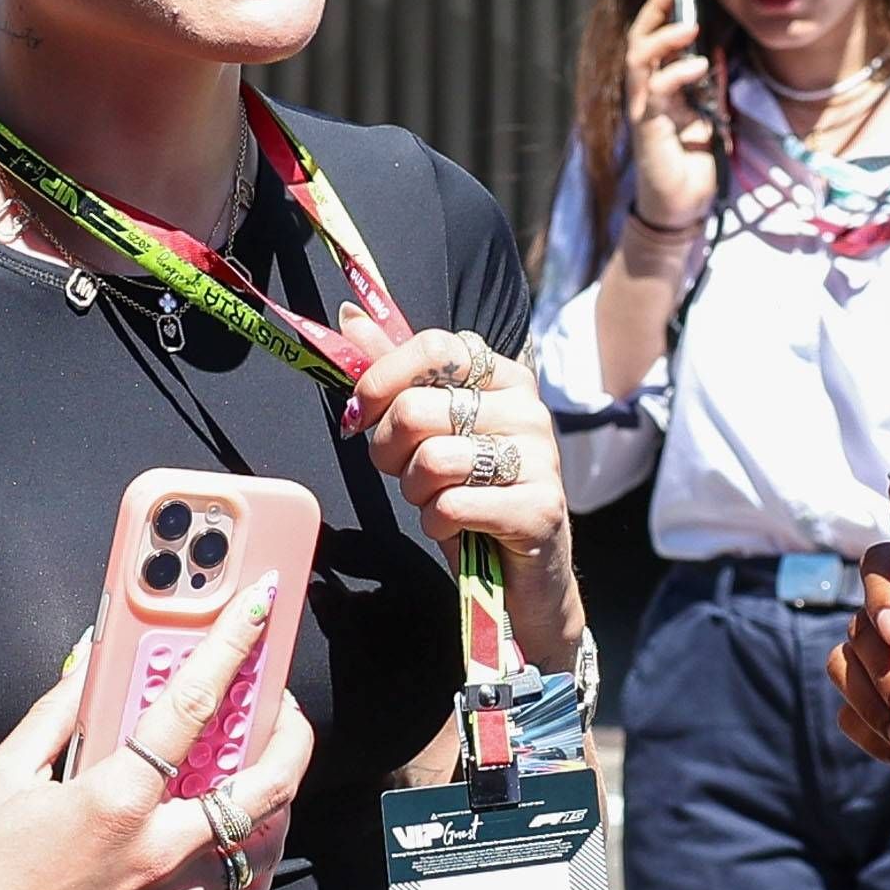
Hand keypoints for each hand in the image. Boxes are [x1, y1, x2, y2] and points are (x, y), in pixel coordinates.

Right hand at [0, 574, 315, 889]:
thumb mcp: (4, 773)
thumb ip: (57, 712)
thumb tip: (93, 660)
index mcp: (114, 799)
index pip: (191, 706)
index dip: (232, 647)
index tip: (258, 608)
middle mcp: (158, 849)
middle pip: (264, 781)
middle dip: (291, 731)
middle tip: (283, 706)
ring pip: (267, 839)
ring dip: (282, 794)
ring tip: (270, 763)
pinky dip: (261, 858)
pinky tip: (252, 833)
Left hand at [340, 324, 580, 663]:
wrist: (523, 571)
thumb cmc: (471, 493)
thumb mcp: (431, 431)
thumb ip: (396, 375)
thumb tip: (350, 317)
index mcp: (504, 377)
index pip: (434, 345)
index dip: (381, 379)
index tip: (360, 414)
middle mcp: (529, 409)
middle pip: (417, 409)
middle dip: (388, 452)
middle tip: (403, 474)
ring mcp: (540, 457)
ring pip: (432, 460)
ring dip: (415, 492)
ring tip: (435, 501)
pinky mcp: (540, 508)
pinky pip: (452, 506)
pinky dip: (436, 523)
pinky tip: (454, 527)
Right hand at [615, 0, 720, 239]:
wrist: (681, 206)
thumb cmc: (692, 161)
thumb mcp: (706, 113)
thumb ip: (705, 85)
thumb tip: (715, 53)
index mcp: (656, 86)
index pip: (649, 38)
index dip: (659, 9)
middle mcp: (643, 94)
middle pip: (636, 40)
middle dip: (654, 11)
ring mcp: (642, 110)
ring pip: (638, 60)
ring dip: (663, 38)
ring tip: (689, 26)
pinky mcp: (647, 129)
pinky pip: (656, 93)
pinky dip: (677, 75)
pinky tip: (698, 69)